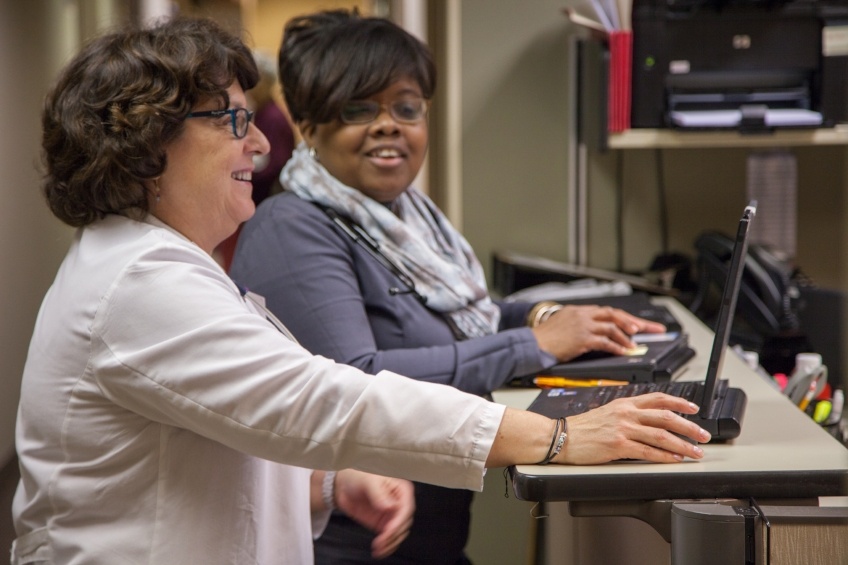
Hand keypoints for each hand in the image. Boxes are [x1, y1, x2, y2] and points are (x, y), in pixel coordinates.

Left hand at [334, 469, 414, 558]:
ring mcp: (392, 515)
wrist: (343, 486)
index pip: (406, 508)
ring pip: (399, 533)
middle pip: (404, 523)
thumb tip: (390, 506)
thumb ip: (379, 494)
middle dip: (394, 535)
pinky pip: (390, 538)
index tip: (389, 530)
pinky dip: (387, 546)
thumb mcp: (368, 481)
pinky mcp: (384, 525)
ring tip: (379, 548)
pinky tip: (380, 550)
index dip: (399, 521)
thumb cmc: (358, 477)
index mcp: (401, 489)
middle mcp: (399, 503)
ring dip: (391, 543)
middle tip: (381, 541)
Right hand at [532, 305, 665, 361]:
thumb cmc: (544, 339)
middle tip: (652, 329)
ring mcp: (582, 325)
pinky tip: (623, 351)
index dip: (626, 318)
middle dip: (636, 323)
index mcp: (580, 310)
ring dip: (626, 336)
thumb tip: (599, 335)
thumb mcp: (563, 325)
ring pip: (612, 327)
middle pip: (615, 315)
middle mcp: (583, 314)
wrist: (530, 344)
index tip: (640, 325)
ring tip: (635, 344)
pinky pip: (604, 341)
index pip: (608, 312)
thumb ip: (581, 326)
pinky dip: (616, 346)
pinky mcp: (581, 338)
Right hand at [553, 393, 711, 463]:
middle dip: (689, 426)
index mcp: (625, 403)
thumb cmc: (582, 427)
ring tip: (695, 451)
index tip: (694, 409)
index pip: (658, 398)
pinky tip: (674, 459)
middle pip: (665, 416)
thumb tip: (648, 421)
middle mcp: (626, 413)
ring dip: (682, 444)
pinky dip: (665, 455)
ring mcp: (623, 428)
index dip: (679, 402)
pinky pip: (648, 450)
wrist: (561, 436)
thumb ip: (628, 413)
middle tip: (703, 434)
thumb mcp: (607, 412)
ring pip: (661, 434)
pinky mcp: (618, 445)